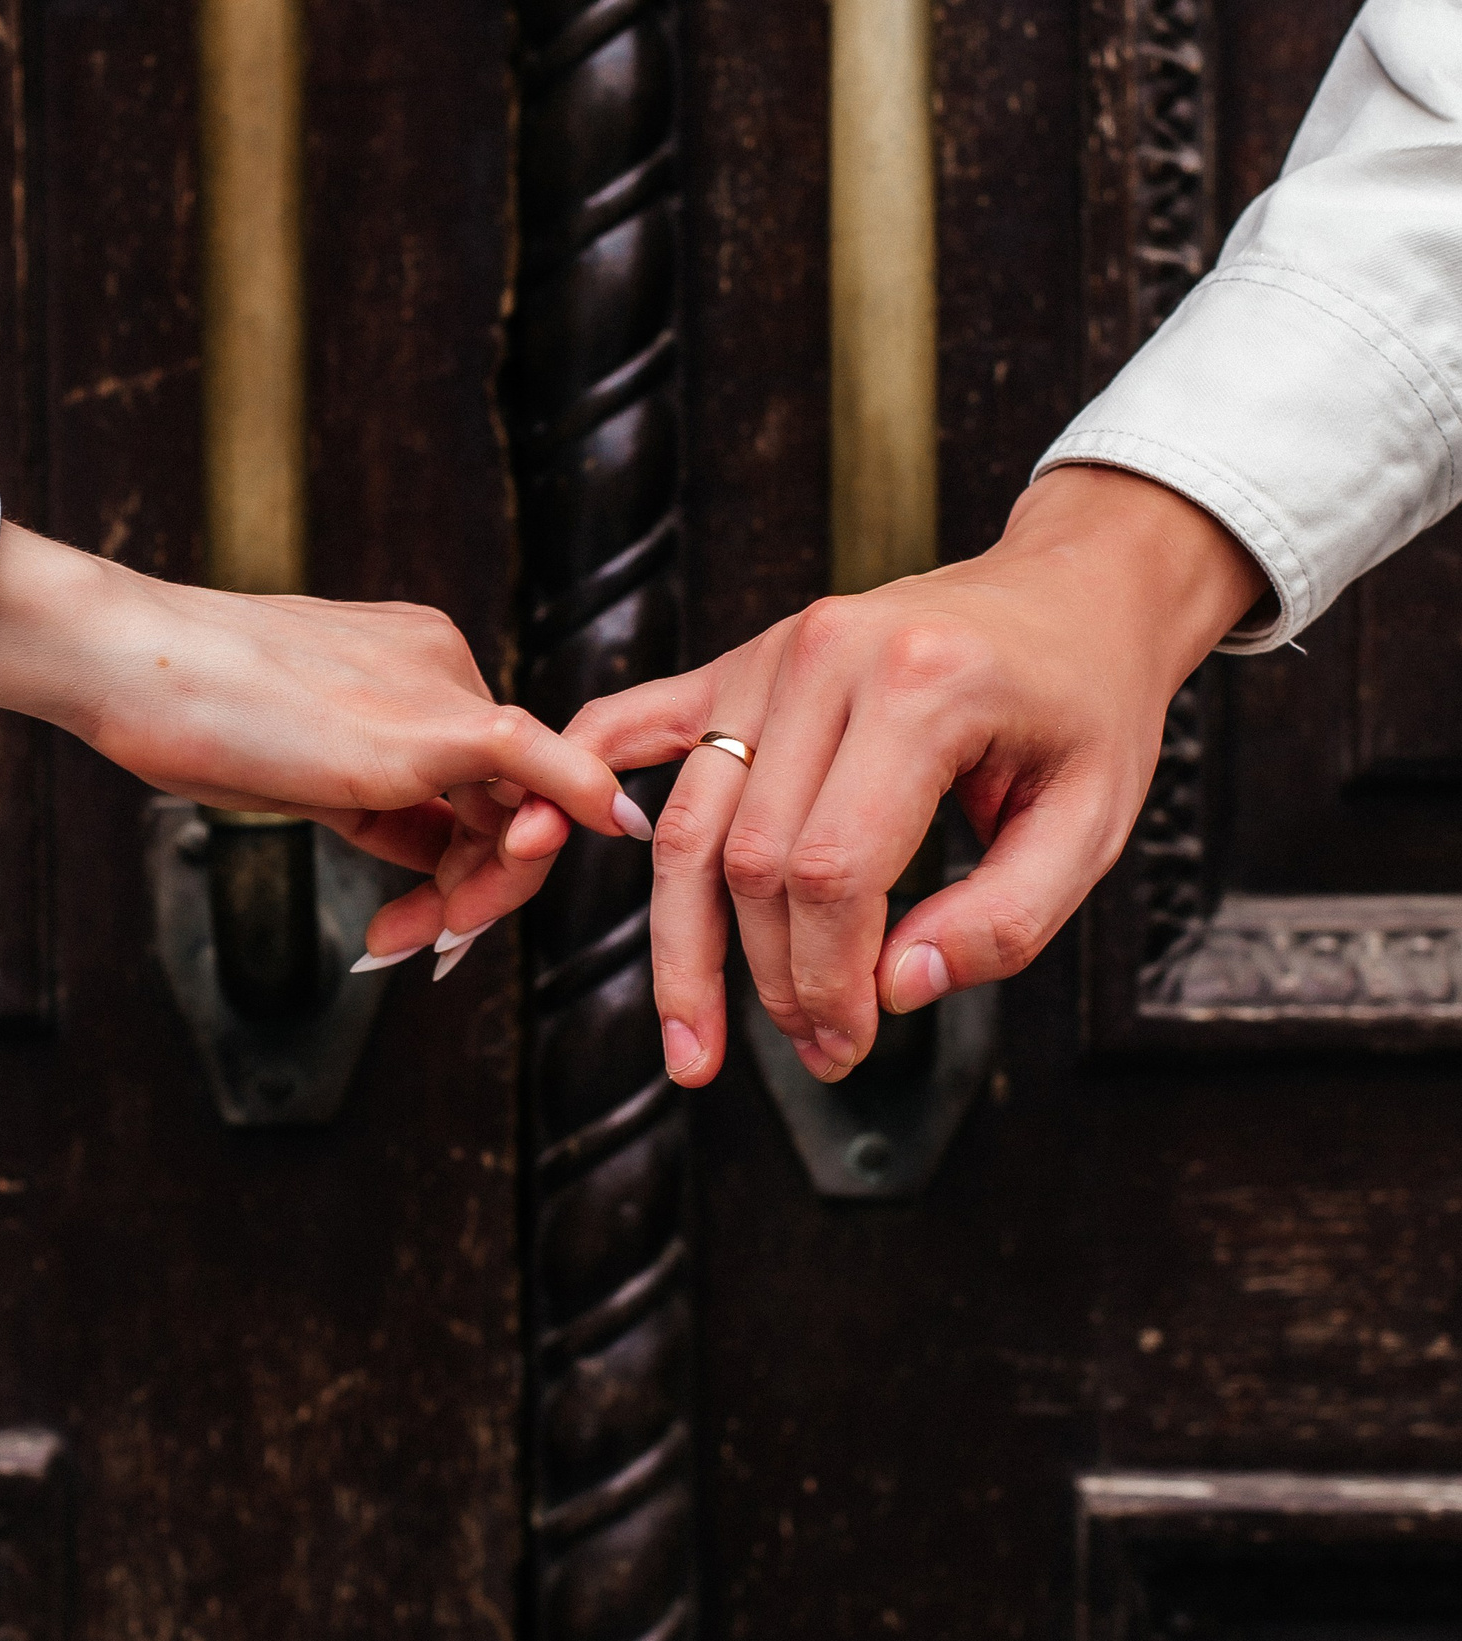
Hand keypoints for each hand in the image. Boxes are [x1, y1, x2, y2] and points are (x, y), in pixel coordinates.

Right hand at [0, 525, 649, 945]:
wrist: (133, 662)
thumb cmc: (187, 709)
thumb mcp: (299, 767)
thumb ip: (377, 803)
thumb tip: (434, 856)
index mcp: (410, 656)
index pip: (470, 770)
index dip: (460, 851)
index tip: (424, 915)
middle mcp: (441, 660)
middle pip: (500, 792)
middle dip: (474, 880)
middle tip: (423, 944)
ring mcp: (442, 688)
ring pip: (511, 802)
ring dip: (481, 887)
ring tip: (416, 942)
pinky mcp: (434, 725)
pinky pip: (540, 761)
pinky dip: (581, 797)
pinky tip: (622, 828)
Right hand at [497, 467, 1264, 1082]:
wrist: (1073, 588)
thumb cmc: (1089, 707)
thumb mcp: (1092, 823)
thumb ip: (1005, 921)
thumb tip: (893, 992)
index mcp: (921, 687)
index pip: (832, 868)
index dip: (828, 978)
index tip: (853, 1041)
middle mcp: (825, 656)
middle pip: (749, 858)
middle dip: (769, 978)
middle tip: (815, 1051)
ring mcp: (771, 651)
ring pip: (688, 824)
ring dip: (683, 944)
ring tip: (694, 1040)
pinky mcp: (742, 660)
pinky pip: (636, 723)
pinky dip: (588, 783)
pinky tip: (548, 844)